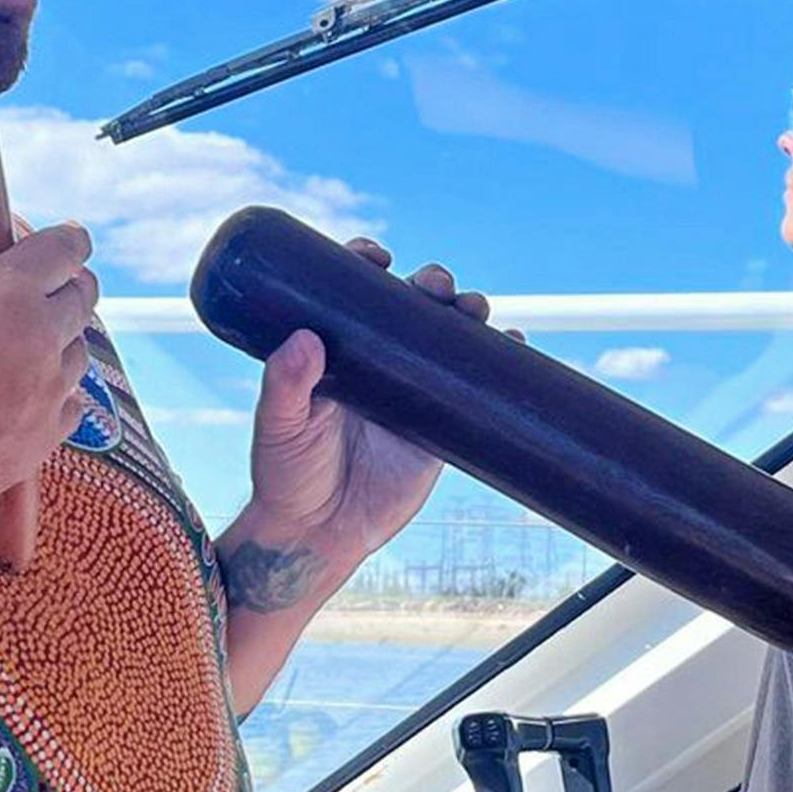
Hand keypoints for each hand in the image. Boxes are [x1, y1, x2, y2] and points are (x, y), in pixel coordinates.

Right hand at [0, 220, 96, 520]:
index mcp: (5, 288)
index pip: (69, 248)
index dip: (68, 240)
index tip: (66, 242)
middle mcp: (39, 338)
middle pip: (83, 297)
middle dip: (65, 285)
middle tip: (43, 289)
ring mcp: (44, 395)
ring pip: (76, 354)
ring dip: (56, 343)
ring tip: (20, 346)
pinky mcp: (39, 442)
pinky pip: (68, 406)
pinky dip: (51, 395)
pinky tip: (23, 393)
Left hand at [238, 242, 490, 589]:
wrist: (319, 535)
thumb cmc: (287, 476)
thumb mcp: (278, 426)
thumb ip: (285, 385)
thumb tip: (305, 338)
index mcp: (337, 351)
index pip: (354, 293)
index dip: (366, 264)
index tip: (375, 256)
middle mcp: (378, 364)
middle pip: (412, 306)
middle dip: (431, 283)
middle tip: (434, 286)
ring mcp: (413, 392)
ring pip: (449, 337)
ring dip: (467, 311)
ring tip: (474, 308)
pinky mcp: (442, 427)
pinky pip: (477, 388)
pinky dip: (501, 359)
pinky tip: (514, 340)